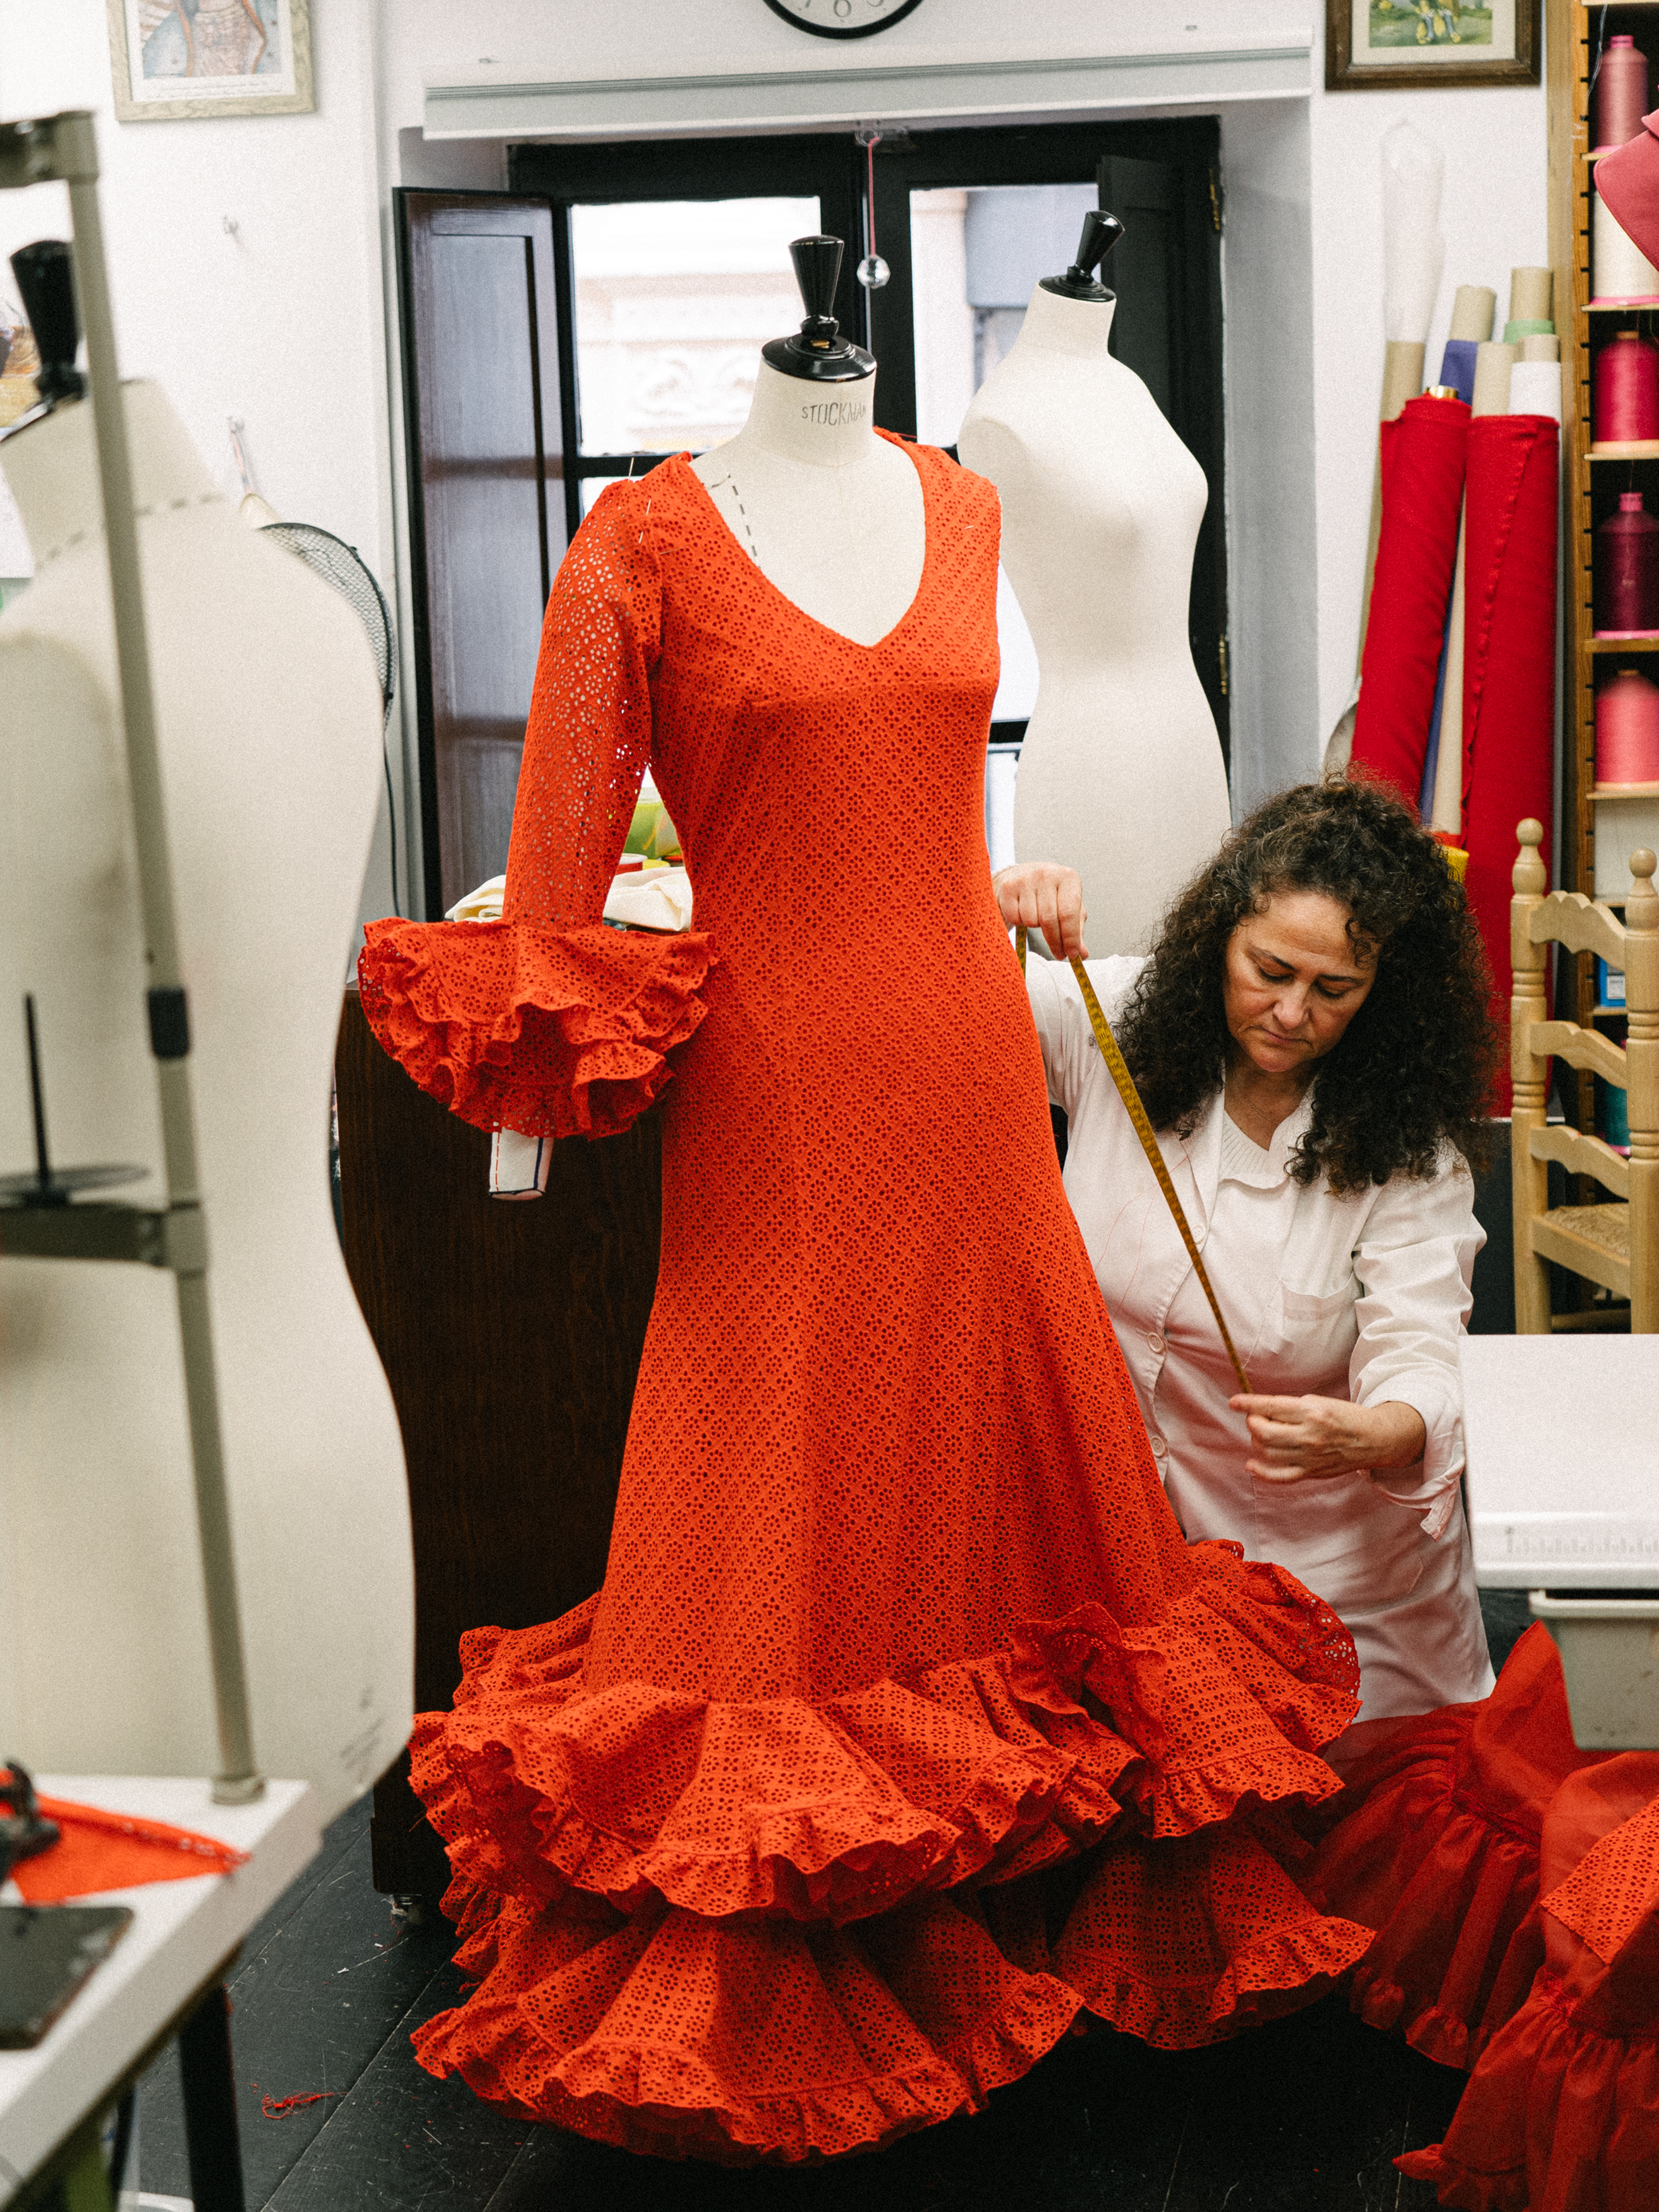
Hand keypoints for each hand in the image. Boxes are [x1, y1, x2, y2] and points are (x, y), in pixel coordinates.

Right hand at [992, 862, 1088, 960]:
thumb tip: (1082, 953)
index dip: (1070, 937)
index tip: (1072, 954)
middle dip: (1055, 941)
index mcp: (1068, 877)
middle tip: (1059, 953)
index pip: (1069, 913)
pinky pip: (1015, 917)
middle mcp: (1047, 874)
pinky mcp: (1008, 887)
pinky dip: (1020, 922)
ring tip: (1037, 918)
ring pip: (1030, 920)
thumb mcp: (1067, 906)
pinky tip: (1023, 912)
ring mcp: (1025, 879)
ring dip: (1035, 927)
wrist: (1022, 876)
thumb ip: (1076, 930)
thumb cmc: (1049, 894)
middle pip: (1049, 919)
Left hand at [1227, 1394, 1427, 1483]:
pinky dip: (1261, 1472)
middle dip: (1252, 1423)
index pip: (1270, 1407)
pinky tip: (1252, 1464)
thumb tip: (1259, 1410)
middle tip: (1256, 1418)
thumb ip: (1290, 1408)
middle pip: (1263, 1431)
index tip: (1234, 1402)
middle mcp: (1308, 1434)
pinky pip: (1279, 1476)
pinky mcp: (1311, 1472)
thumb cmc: (1345, 1417)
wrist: (1373, 1439)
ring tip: (1261, 1435)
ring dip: (1255, 1442)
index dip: (1247, 1404)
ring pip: (1267, 1452)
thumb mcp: (1319, 1402)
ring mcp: (1309, 1456)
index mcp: (1311, 1411)